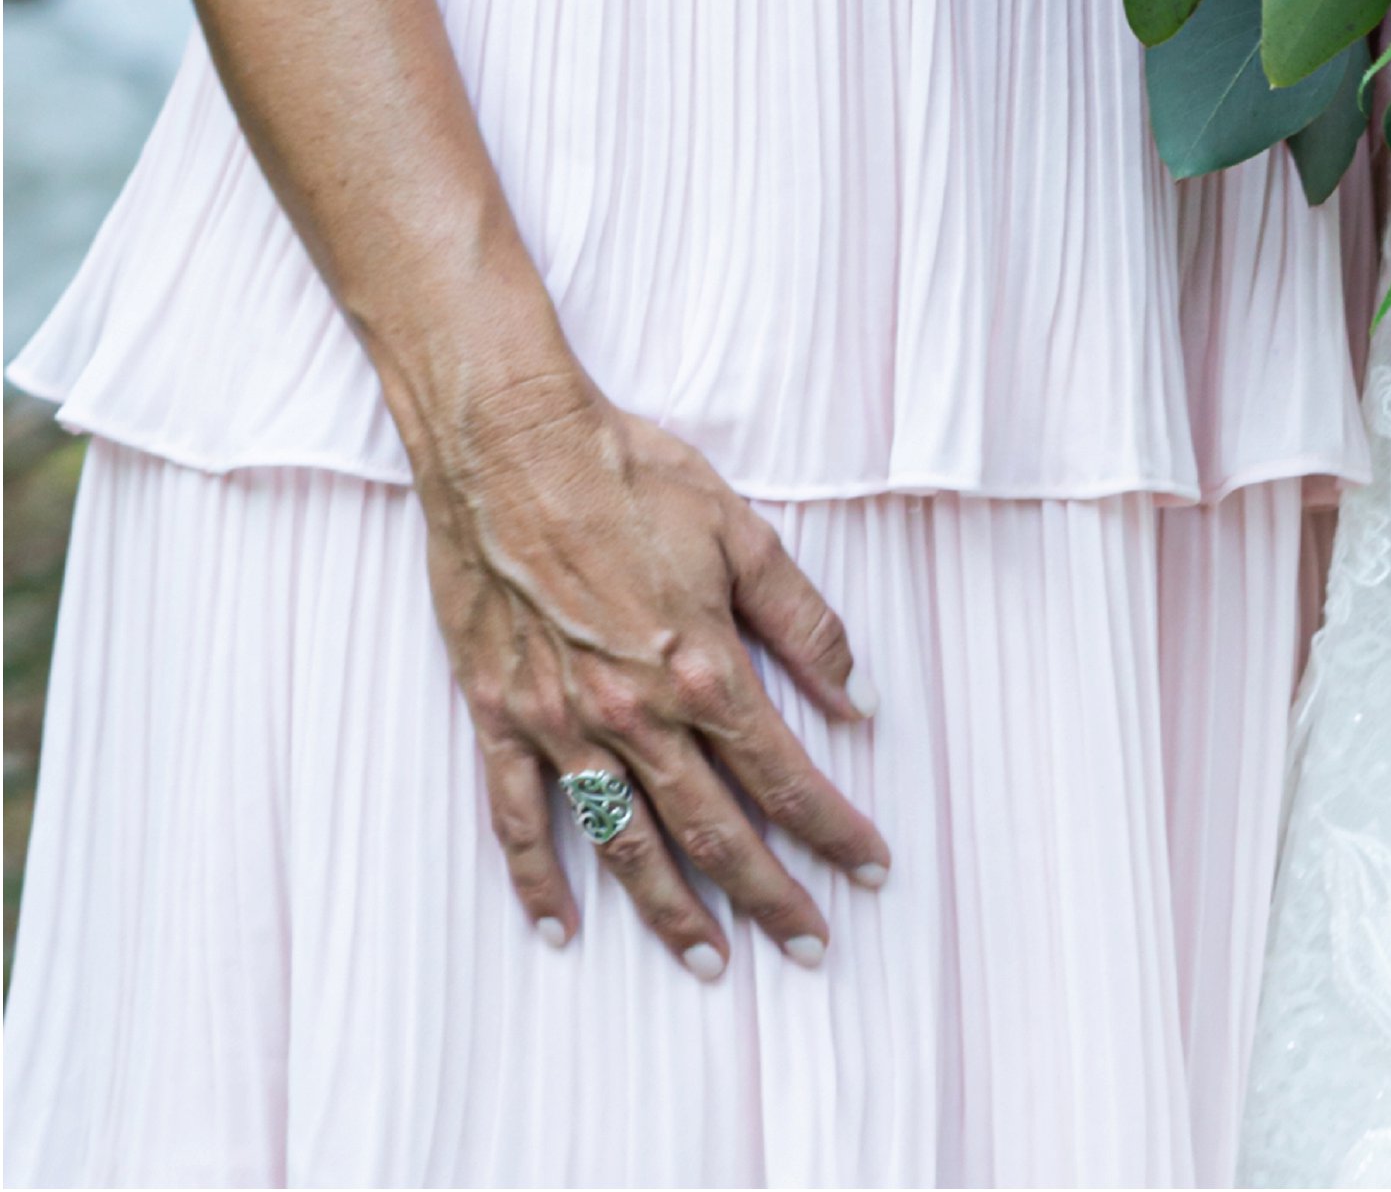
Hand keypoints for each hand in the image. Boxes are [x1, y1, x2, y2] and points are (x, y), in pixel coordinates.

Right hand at [414, 371, 888, 971]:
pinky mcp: (502, 717)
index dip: (832, 827)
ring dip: (671, 911)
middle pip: (714, 830)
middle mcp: (635, 713)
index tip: (870, 869)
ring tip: (710, 963)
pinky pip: (519, 820)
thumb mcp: (740, 532)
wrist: (511, 446)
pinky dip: (538, 880)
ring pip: (626, 845)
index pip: (783, 773)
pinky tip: (561, 927)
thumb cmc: (630, 474)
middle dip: (769, 896)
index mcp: (701, 667)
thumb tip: (857, 697)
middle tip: (811, 948)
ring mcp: (563, 724)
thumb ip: (804, 622)